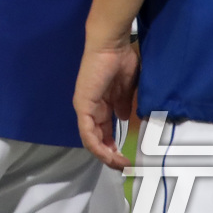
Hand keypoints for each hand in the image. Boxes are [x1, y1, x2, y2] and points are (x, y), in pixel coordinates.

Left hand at [73, 37, 139, 169]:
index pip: (104, 133)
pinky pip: (88, 132)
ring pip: (91, 140)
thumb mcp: (127, 90)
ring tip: (120, 164)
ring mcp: (85, 108)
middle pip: (97, 140)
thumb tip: (124, 120)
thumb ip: (124, 106)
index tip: (128, 158)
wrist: (112, 45)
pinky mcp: (83, 105)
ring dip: (106, 155)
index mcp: (101, 105)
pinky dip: (98, 146)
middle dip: (111, 156)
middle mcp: (90, 109)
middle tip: (125, 167)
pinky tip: (110, 155)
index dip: (114, 148)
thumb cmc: (121, 61)